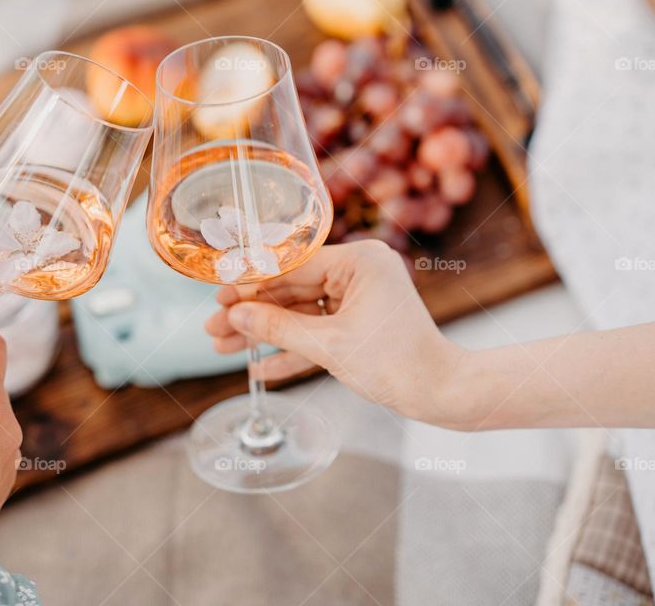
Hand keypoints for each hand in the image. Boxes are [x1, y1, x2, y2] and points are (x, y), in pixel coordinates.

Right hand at [205, 241, 473, 428]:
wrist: (441, 393)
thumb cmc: (396, 363)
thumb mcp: (329, 346)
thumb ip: (279, 328)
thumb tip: (236, 315)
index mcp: (359, 261)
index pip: (292, 265)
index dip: (252, 284)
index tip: (220, 295)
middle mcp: (359, 272)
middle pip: (290, 290)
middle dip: (252, 313)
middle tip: (213, 326)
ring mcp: (358, 299)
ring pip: (298, 314)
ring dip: (264, 333)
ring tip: (223, 347)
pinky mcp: (357, 325)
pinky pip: (315, 332)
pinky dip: (290, 349)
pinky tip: (258, 366)